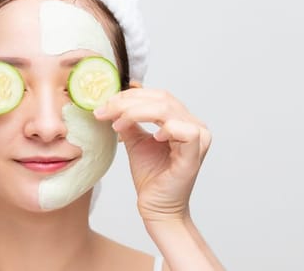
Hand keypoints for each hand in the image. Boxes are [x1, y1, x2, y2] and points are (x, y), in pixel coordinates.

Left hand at [93, 84, 211, 221]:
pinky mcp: (195, 153)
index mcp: (182, 119)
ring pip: (167, 109)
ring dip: (136, 113)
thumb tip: (114, 102)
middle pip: (161, 98)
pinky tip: (152, 138)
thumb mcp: (135, 141)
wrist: (156, 207)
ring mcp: (199, 138)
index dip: (130, 95)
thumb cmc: (151, 177)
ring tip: (117, 124)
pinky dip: (165, 129)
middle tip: (104, 112)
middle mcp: (194, 124)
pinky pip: (185, 131)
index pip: (158, 95)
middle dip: (127, 103)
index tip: (104, 105)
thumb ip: (130, 121)